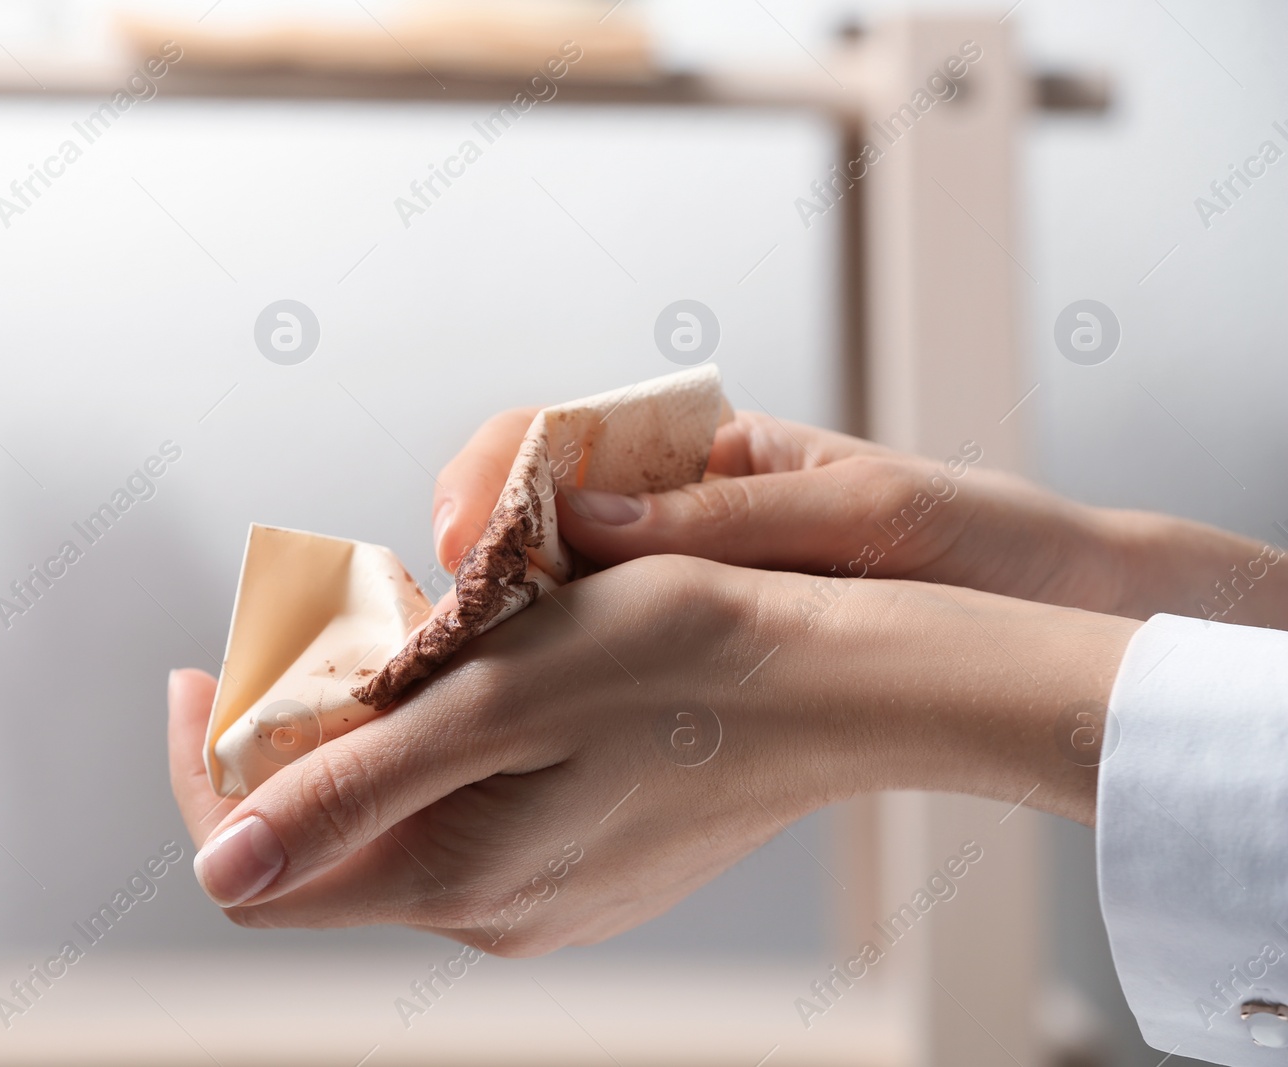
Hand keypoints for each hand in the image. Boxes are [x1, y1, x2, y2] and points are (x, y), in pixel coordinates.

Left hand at [171, 555, 1135, 952]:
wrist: (840, 683)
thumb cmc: (680, 661)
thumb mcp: (495, 698)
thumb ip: (349, 789)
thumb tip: (217, 867)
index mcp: (455, 878)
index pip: (256, 869)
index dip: (205, 769)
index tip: (205, 668)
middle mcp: (495, 912)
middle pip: (330, 843)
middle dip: (296, 739)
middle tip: (321, 632)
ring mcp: (552, 897)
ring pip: (407, 822)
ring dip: (380, 734)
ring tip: (414, 639)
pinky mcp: (595, 867)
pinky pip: (477, 816)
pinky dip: (452, 748)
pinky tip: (494, 679)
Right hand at [433, 409, 1287, 626]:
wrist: (1058, 617)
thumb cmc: (979, 543)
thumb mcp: (863, 515)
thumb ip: (728, 517)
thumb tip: (580, 525)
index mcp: (714, 455)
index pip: (565, 435)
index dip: (495, 473)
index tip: (462, 534)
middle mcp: (682, 520)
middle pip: (537, 517)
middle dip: (476, 558)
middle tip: (444, 628)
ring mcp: (685, 590)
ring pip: (558, 596)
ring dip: (501, 630)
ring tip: (464, 680)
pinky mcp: (699, 656)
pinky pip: (604, 658)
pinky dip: (554, 680)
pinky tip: (529, 716)